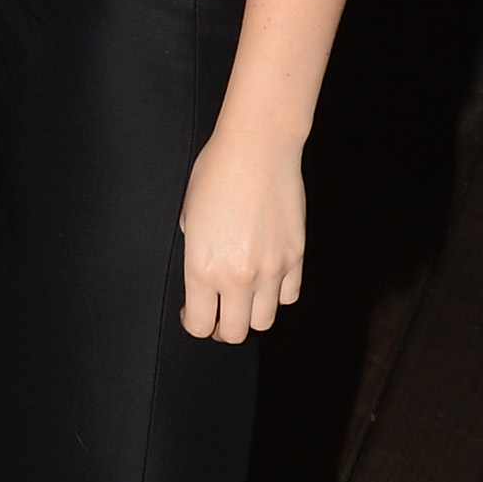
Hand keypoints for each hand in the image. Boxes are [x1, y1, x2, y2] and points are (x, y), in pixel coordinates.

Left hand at [178, 129, 304, 342]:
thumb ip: (194, 248)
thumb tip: (203, 268)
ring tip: (243, 298)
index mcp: (202, 267)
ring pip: (264, 321)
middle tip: (217, 311)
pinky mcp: (295, 259)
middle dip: (221, 326)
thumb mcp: (188, 212)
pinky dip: (277, 294)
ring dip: (250, 314)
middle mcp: (236, 277)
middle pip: (232, 332)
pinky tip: (267, 278)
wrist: (257, 149)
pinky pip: (288, 296)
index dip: (194, 323)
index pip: (200, 325)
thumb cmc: (216, 171)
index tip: (193, 314)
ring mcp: (270, 271)